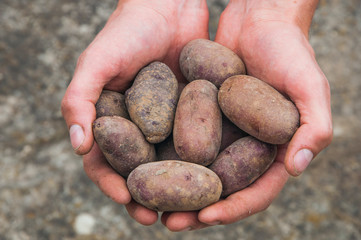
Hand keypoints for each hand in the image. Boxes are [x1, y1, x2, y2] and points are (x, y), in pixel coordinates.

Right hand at [61, 0, 208, 225]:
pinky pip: (201, 141)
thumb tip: (77, 146)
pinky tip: (216, 177)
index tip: (128, 203)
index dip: (114, 185)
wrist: (168, 4)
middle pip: (143, 170)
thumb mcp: (96, 62)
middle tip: (159, 219)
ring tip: (189, 210)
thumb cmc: (127, 30)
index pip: (109, 162)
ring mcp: (170, 121)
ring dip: (179, 189)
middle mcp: (141, 126)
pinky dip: (206, 161)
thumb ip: (79, 99)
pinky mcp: (197, 112)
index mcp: (113, 121)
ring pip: (173, 163)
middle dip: (149, 197)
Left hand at [161, 0, 332, 230]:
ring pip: (197, 170)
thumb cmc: (289, 49)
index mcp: (273, 150)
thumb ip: (313, 125)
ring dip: (175, 190)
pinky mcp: (201, 115)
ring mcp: (222, 132)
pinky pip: (182, 140)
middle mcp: (245, 147)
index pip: (256, 191)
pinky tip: (144, 165)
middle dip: (196, 210)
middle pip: (221, 189)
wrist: (259, 18)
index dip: (233, 208)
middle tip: (170, 223)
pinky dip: (166, 156)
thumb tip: (297, 167)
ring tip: (150, 203)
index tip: (206, 217)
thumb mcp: (309, 84)